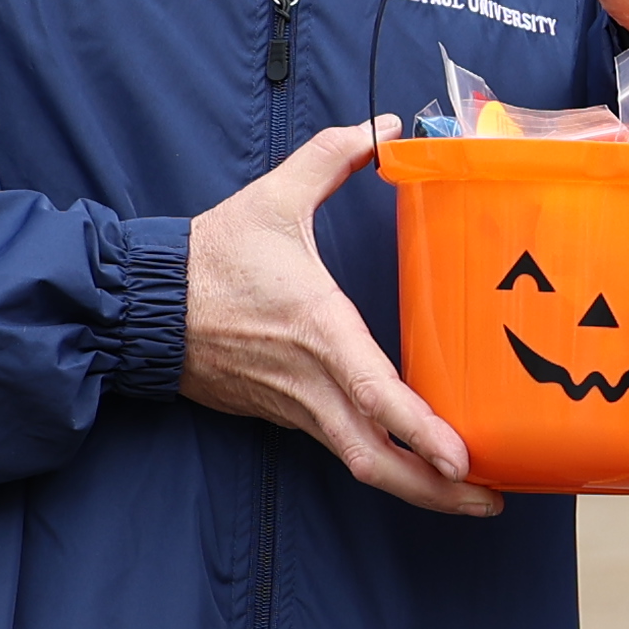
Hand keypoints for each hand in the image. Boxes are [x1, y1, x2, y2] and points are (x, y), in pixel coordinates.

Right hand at [183, 124, 494, 514]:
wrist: (139, 306)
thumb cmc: (210, 256)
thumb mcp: (272, 198)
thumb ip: (330, 157)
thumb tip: (381, 126)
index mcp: (318, 330)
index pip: (375, 393)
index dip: (420, 432)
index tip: (462, 461)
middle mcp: (309, 382)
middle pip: (374, 459)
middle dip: (434, 490)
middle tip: (490, 502)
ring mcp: (293, 406)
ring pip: (357, 462)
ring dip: (414, 486)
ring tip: (470, 495)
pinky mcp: (281, 414)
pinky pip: (339, 446)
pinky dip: (381, 463)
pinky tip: (420, 466)